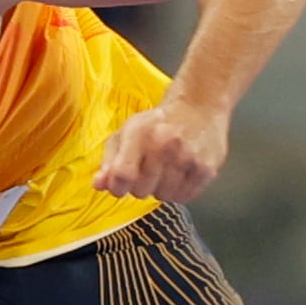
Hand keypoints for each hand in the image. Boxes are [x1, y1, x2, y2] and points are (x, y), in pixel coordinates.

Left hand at [94, 98, 229, 202]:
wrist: (199, 106)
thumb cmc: (157, 123)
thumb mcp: (127, 133)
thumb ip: (109, 160)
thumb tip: (98, 185)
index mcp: (139, 133)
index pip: (122, 175)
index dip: (117, 186)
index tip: (120, 184)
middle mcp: (164, 144)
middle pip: (140, 191)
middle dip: (139, 186)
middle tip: (148, 170)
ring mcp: (188, 157)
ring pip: (162, 197)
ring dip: (161, 189)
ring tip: (166, 169)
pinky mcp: (206, 168)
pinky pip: (183, 197)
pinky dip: (179, 191)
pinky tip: (180, 173)